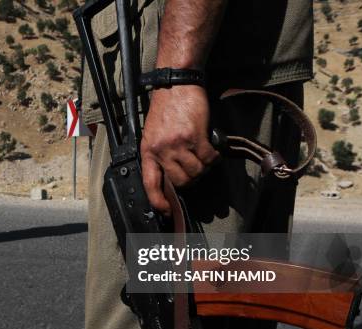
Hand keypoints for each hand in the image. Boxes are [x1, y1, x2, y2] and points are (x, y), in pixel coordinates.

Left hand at [141, 85, 218, 215]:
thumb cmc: (166, 108)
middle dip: (191, 179)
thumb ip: (159, 154)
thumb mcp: (152, 133)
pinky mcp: (196, 136)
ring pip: (196, 171)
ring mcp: (179, 144)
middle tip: (195, 167)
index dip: (158, 201)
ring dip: (204, 167)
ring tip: (203, 155)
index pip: (150, 183)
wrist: (176, 84)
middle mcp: (162, 150)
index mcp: (148, 150)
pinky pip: (208, 158)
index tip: (166, 210)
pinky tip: (212, 148)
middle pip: (181, 181)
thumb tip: (170, 176)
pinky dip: (214, 157)